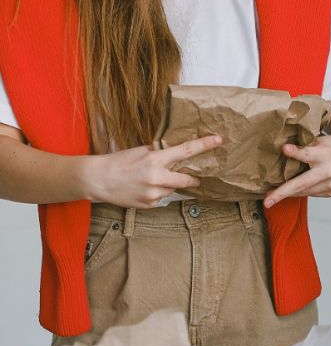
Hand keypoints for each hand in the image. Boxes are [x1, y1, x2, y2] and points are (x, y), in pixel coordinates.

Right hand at [85, 135, 220, 207]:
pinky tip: (143, 188)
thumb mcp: (140, 151)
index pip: (185, 151)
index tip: (218, 140)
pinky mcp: (150, 205)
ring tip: (149, 180)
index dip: (204, 145)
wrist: (98, 180)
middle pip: (187, 179)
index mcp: (155, 160)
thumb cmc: (118, 162)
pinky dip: (158, 193)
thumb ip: (159, 154)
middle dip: (192, 178)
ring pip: (173, 189)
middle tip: (193, 175)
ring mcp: (154, 194)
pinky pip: (162, 198)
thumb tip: (177, 153)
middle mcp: (157, 178)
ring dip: (168, 184)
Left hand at [263, 132, 330, 207]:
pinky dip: (299, 192)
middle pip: (302, 183)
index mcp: (327, 154)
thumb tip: (281, 151)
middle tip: (267, 201)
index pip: (309, 154)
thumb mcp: (322, 140)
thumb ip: (306, 147)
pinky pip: (311, 193)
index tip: (284, 149)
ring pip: (304, 192)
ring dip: (287, 194)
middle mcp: (330, 171)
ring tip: (271, 197)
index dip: (296, 152)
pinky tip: (289, 191)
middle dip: (282, 193)